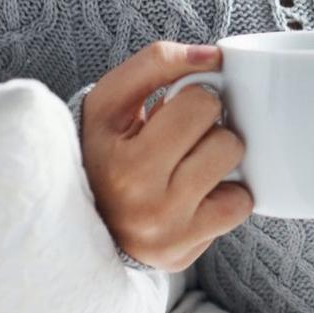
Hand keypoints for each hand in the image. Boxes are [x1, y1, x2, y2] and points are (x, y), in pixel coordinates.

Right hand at [79, 41, 253, 270]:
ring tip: (187, 165)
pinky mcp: (183, 254)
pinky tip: (195, 193)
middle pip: (227, 142)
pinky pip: (240, 208)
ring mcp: (169, 236)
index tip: (174, 111)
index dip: (194, 99)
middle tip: (181, 140)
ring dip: (220, 163)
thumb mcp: (111, 98)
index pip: (201, 104)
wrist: (73, 213)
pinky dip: (226, 195)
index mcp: (127, 165)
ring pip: (239, 175)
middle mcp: (148, 207)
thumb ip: (158, 62)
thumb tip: (216, 57)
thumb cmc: (101, 147)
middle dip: (210, 132)